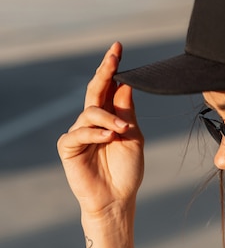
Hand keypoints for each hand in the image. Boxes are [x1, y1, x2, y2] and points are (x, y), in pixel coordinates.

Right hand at [57, 42, 143, 217]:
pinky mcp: (69, 147)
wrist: (116, 199)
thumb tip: (124, 83)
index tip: (118, 48)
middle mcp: (94, 121)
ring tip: (121, 130)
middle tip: (113, 56)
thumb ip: (127, 113)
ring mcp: (80, 133)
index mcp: (110, 117)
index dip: (112, 68)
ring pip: (90, 112)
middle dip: (104, 71)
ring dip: (107, 118)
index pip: (109, 87)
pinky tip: (108, 137)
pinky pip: (79, 132)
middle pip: (96, 90)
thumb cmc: (127, 172)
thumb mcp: (133, 138)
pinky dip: (94, 133)